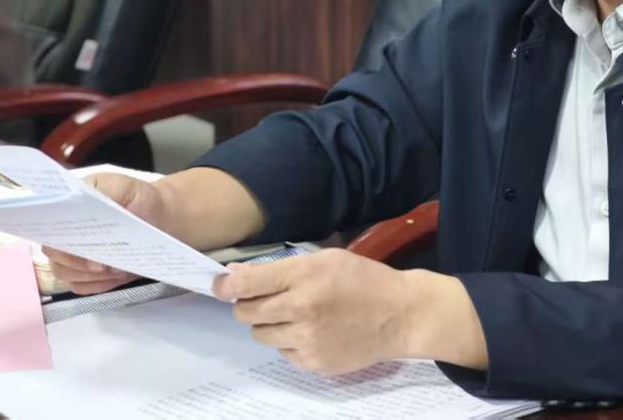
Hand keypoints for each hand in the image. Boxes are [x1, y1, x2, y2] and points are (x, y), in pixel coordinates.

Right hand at [41, 172, 169, 293]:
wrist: (160, 218)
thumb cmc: (140, 199)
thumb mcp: (127, 188)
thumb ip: (105, 192)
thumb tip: (81, 211)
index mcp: (68, 207)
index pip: (47, 225)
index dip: (58, 238)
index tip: (80, 244)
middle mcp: (65, 232)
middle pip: (53, 253)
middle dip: (76, 262)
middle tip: (102, 264)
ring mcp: (74, 254)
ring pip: (64, 273)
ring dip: (88, 275)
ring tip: (115, 268)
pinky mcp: (86, 273)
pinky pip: (80, 286)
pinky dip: (97, 284)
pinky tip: (116, 275)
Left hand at [215, 249, 486, 375]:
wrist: (401, 315)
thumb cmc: (365, 280)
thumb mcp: (328, 259)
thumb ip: (285, 267)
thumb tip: (240, 276)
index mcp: (306, 275)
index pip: (247, 284)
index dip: (226, 285)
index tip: (220, 286)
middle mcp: (302, 308)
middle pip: (246, 313)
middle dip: (247, 305)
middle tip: (264, 299)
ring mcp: (306, 340)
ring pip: (260, 335)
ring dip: (269, 324)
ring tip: (294, 315)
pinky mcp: (312, 363)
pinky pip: (282, 352)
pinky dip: (289, 341)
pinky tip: (313, 331)